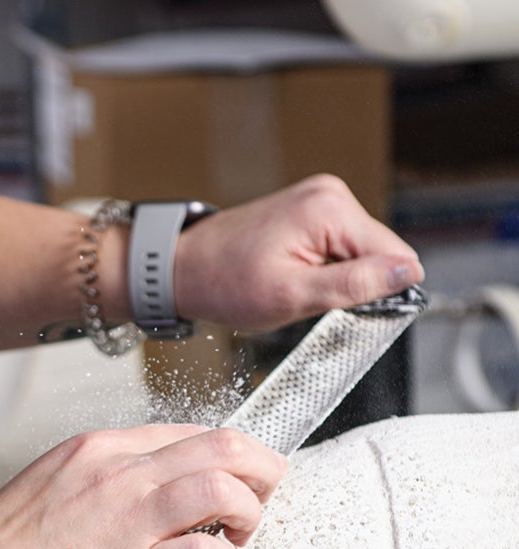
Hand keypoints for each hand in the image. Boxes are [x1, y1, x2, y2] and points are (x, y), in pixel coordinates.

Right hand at [0, 425, 286, 548]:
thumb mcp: (46, 488)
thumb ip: (95, 483)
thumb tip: (136, 494)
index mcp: (96, 450)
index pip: (186, 432)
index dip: (223, 454)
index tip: (231, 479)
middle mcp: (119, 475)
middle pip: (223, 445)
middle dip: (261, 469)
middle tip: (262, 496)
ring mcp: (129, 521)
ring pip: (225, 487)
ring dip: (251, 512)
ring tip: (240, 537)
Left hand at [173, 174, 423, 330]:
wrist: (183, 269)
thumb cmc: (224, 282)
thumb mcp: (292, 295)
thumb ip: (353, 285)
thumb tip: (407, 274)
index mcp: (330, 208)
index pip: (393, 254)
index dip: (381, 291)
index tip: (352, 312)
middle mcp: (330, 195)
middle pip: (378, 252)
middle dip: (352, 285)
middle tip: (308, 299)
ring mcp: (319, 200)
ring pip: (358, 254)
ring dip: (335, 280)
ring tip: (294, 286)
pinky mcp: (309, 212)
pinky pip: (337, 249)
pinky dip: (322, 271)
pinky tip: (292, 276)